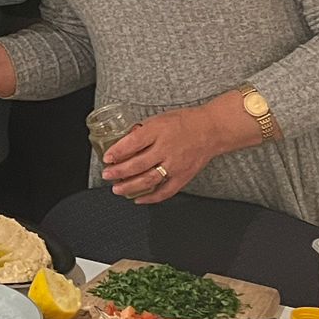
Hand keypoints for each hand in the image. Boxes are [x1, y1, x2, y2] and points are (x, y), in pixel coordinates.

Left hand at [101, 104, 235, 203]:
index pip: (133, 143)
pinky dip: (151, 198)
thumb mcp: (158, 119)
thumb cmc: (184, 122)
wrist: (211, 130)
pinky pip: (166, 191)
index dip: (117, 152)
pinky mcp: (184, 176)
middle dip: (118, 172)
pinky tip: (139, 199)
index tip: (106, 158)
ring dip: (130, 186)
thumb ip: (142, 132)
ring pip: (148, 180)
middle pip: (137, 164)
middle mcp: (166, 149)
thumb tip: (123, 143)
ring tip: (117, 189)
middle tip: (106, 175)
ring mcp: (175, 165)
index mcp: (158, 131)